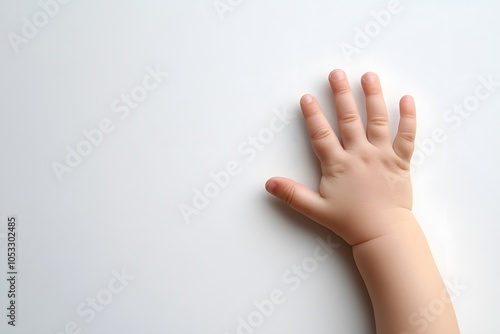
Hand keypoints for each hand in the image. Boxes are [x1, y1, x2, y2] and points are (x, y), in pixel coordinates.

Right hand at [265, 70, 416, 245]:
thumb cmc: (349, 222)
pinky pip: (406, 136)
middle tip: (336, 73)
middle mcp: (360, 155)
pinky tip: (407, 98)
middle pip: (349, 119)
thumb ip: (292, 194)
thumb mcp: (316, 209)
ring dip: (372, 97)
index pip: (321, 134)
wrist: (383, 233)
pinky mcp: (400, 161)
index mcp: (338, 165)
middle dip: (341, 94)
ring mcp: (381, 156)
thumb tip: (268, 184)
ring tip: (369, 76)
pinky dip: (408, 117)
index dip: (313, 115)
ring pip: (377, 121)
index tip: (307, 97)